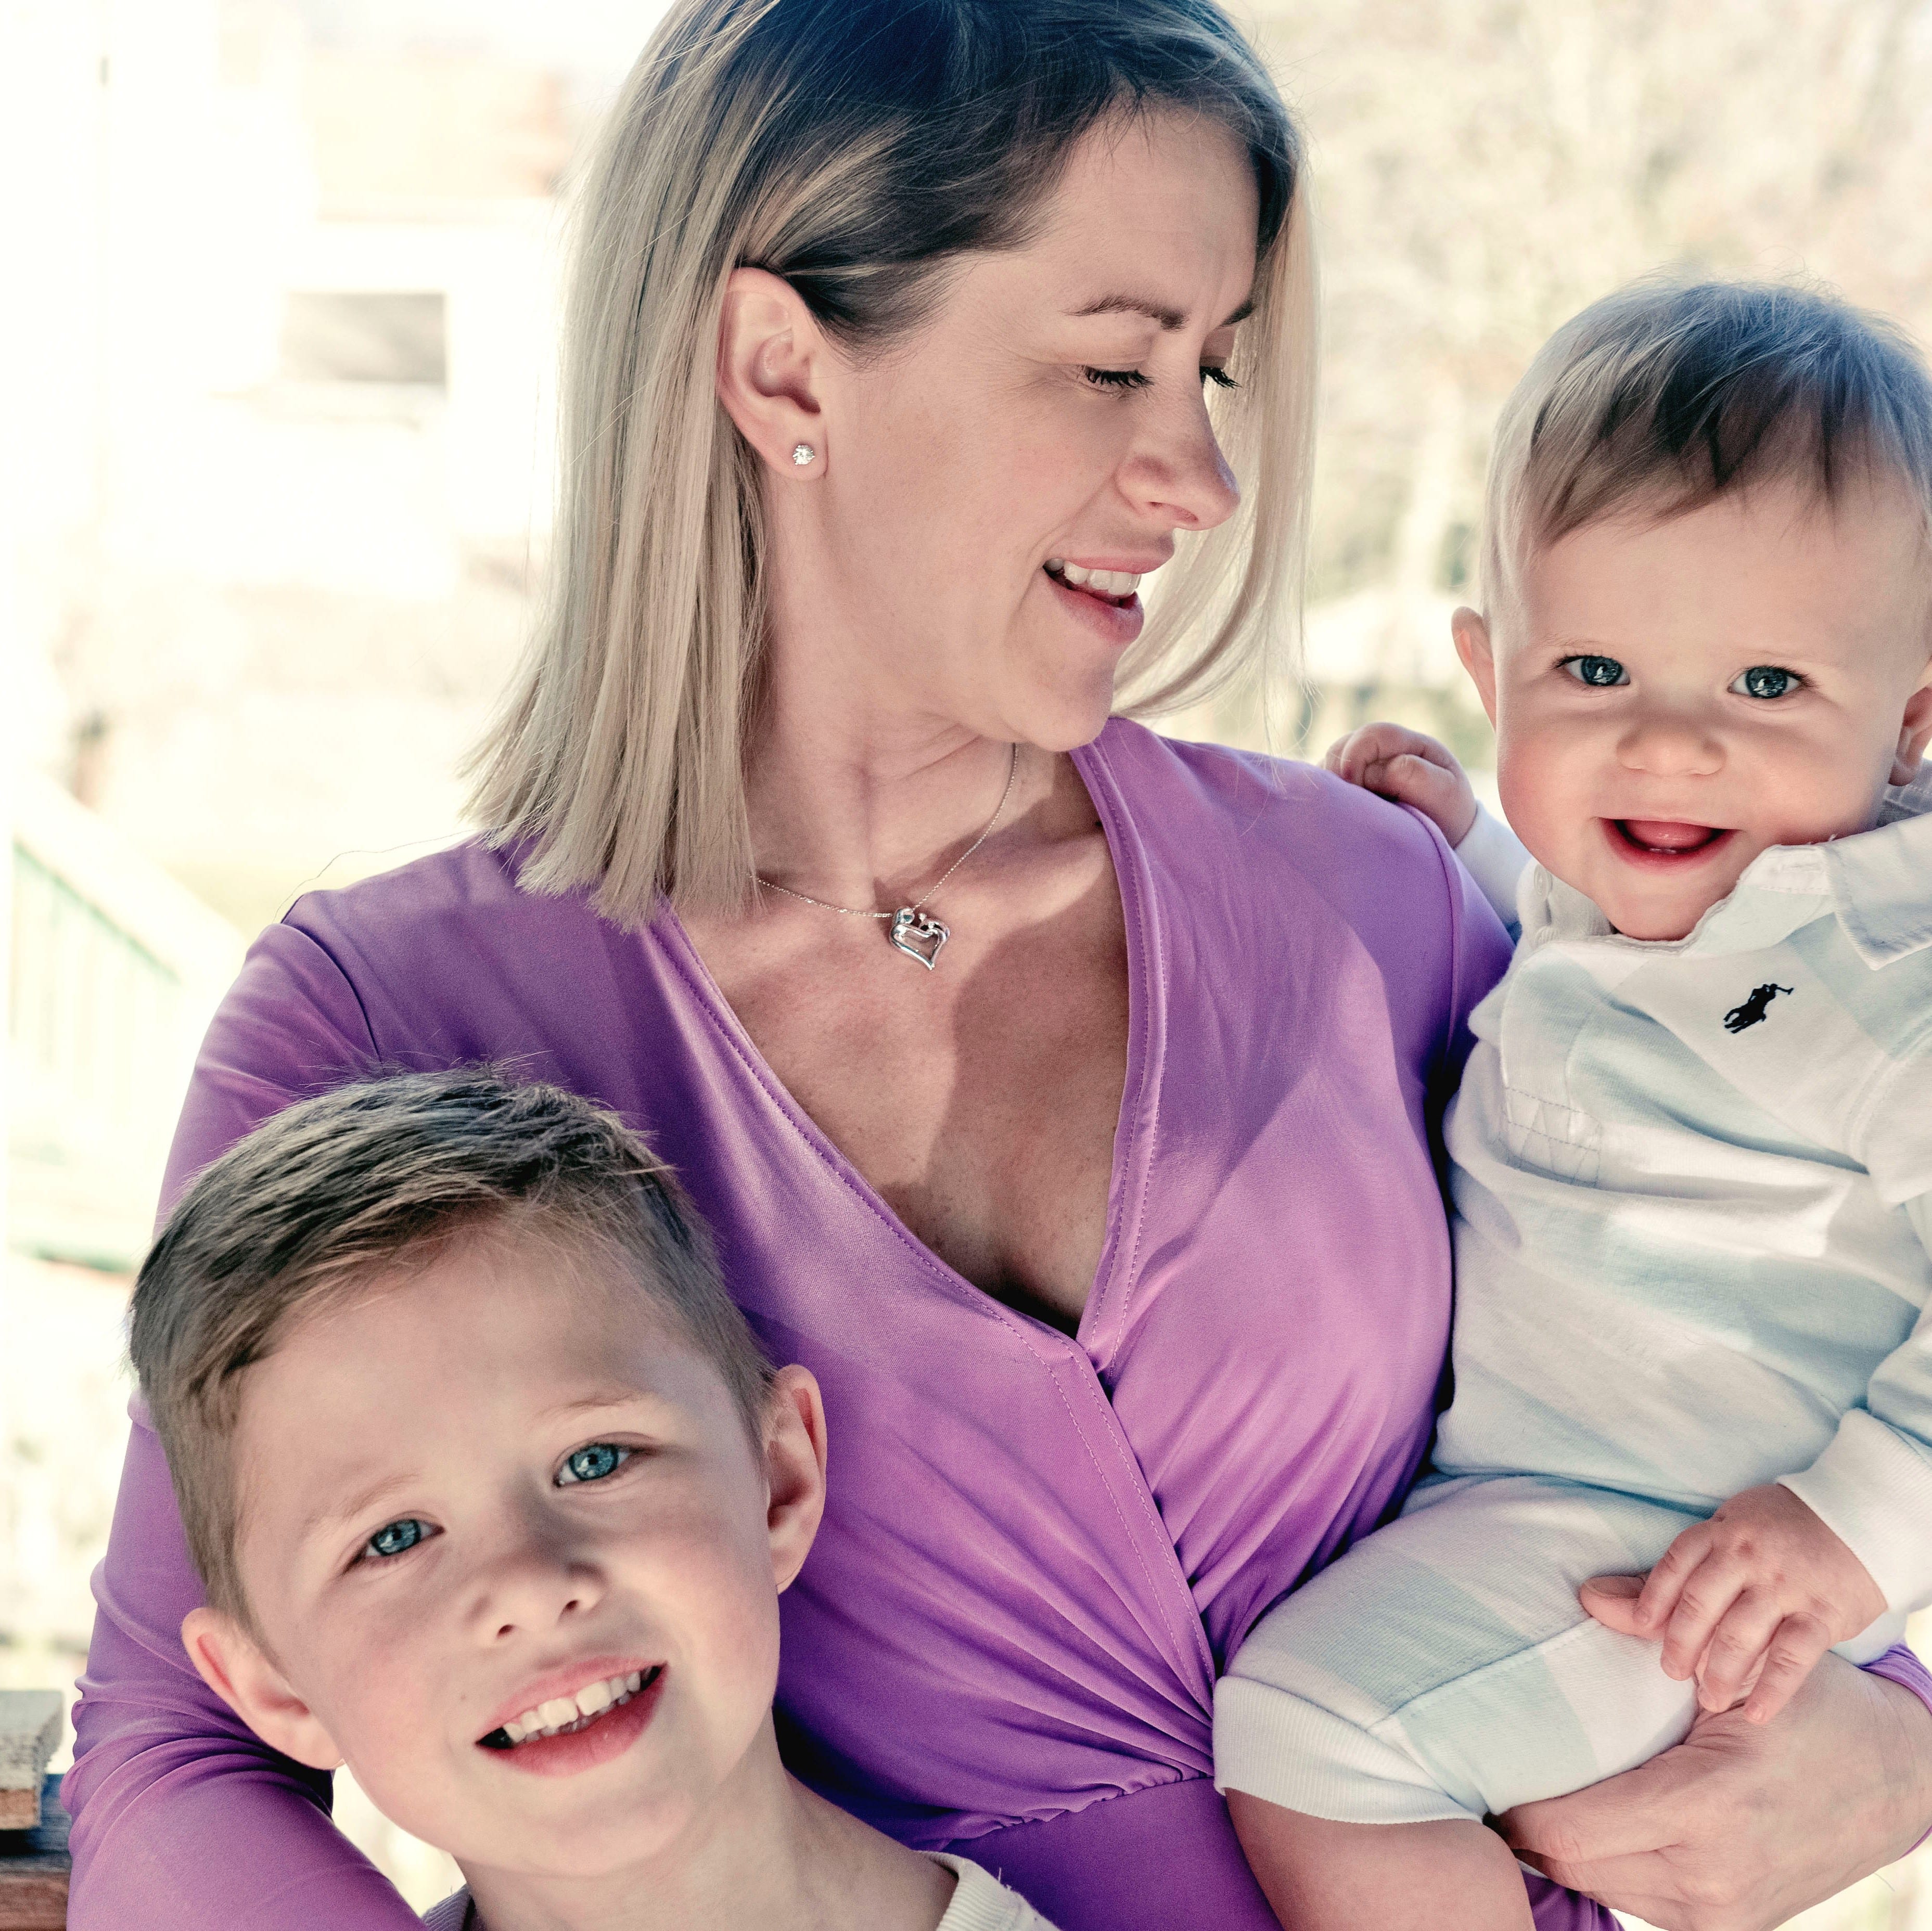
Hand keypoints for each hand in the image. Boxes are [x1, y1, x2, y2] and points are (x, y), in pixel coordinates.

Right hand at [1322, 723, 1477, 845]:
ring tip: (1341, 813)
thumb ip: (1412, 774)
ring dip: (1328, 788)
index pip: (1371, 736)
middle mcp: (1378, 751)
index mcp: (1405, 743)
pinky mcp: (1345, 788)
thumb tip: (1371, 773)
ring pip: (1327, 767)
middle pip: (1341, 748)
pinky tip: (1335, 815)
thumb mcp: (1444, 791)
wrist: (1445, 837)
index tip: (1352, 786)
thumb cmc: (1447, 812)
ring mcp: (1359, 768)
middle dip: (1337, 774)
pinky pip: (1322, 786)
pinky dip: (1324, 799)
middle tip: (1342, 805)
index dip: (1355, 757)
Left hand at [1500, 1654, 1931, 1930]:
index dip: (1518, 1806)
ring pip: (1603, 1887)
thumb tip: (1586, 1592)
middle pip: (1575, 1864)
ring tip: (1537, 1796)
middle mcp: (1711, 1876)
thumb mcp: (1737, 1670)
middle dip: (1528, 1826)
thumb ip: (1653, 1632)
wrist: (1897, 1781)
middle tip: (1496, 1779)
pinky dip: (1611, 1865)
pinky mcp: (1732, 1928)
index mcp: (1705, 1809)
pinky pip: (1641, 1901)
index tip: (1483, 1771)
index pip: (1571, 1829)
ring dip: (1565, 1850)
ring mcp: (1723, 1914)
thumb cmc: (1813, 1714)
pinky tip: (1594, 1823)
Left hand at [1580, 1486, 1885, 1722]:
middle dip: (1680, 1643)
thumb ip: (1666, 1574)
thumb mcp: (1723, 1535)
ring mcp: (1786, 1586)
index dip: (1652, 1599)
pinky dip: (1771, 1689)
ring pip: (1741, 1634)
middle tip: (1672, 1672)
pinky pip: (1792, 1657)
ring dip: (1719, 1672)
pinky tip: (1754, 1713)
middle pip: (1701, 1603)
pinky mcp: (1823, 1614)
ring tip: (1707, 1698)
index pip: (1675, 1566)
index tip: (1640, 1628)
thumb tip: (1589, 1597)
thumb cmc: (1775, 1532)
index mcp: (1722, 1533)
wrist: (1858, 1517)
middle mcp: (1749, 1557)